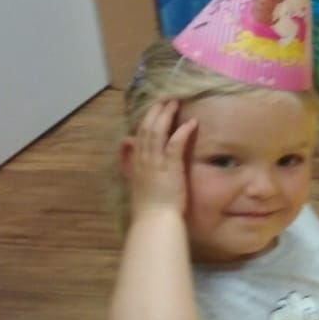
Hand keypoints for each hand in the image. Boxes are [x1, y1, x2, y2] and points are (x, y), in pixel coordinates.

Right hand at [125, 99, 196, 220]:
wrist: (154, 220)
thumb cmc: (150, 207)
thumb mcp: (138, 184)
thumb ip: (134, 167)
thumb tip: (128, 150)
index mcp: (136, 164)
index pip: (139, 136)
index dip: (146, 120)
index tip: (154, 109)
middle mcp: (143, 160)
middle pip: (147, 129)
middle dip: (155, 112)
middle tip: (165, 99)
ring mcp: (155, 162)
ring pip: (158, 132)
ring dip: (166, 116)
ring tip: (175, 103)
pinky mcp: (169, 167)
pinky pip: (175, 144)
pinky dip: (182, 132)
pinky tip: (191, 123)